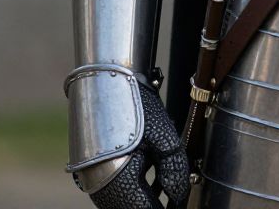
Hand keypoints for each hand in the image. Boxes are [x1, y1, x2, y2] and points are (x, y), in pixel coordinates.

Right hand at [85, 83, 190, 208]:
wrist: (106, 83)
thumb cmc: (135, 107)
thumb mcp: (163, 135)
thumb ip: (174, 169)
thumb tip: (179, 197)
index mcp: (119, 184)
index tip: (183, 204)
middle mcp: (103, 191)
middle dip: (159, 204)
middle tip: (178, 196)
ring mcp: (97, 185)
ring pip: (129, 203)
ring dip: (149, 198)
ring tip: (170, 187)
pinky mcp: (96, 177)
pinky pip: (120, 192)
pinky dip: (138, 189)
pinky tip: (155, 177)